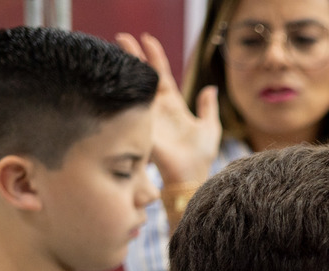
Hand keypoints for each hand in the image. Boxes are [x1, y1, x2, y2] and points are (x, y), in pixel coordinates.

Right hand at [116, 32, 220, 184]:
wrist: (191, 175)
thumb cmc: (201, 156)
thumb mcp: (210, 127)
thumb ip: (207, 107)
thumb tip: (210, 88)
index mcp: (173, 106)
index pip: (162, 75)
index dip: (155, 57)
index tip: (148, 39)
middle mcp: (158, 108)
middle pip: (143, 75)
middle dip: (134, 54)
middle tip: (123, 36)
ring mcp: (148, 115)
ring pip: (135, 85)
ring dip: (126, 65)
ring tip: (118, 45)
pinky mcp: (142, 124)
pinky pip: (133, 102)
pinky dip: (126, 87)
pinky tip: (120, 70)